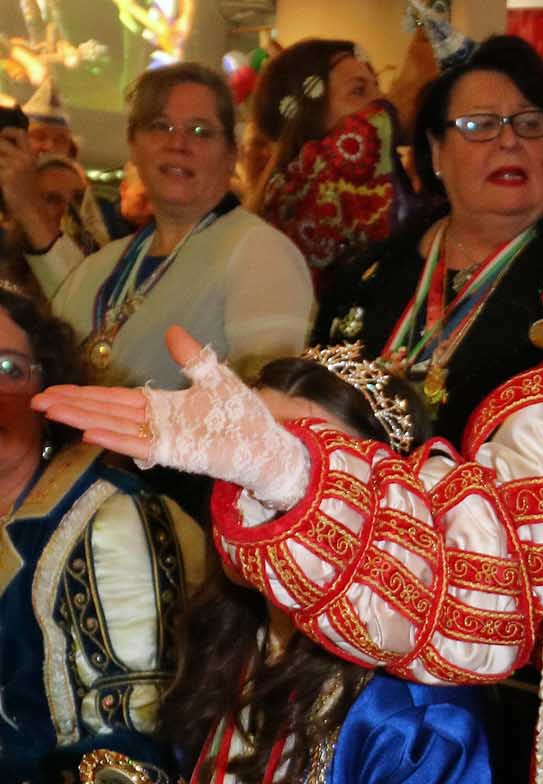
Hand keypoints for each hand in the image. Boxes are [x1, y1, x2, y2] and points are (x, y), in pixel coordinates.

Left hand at [0, 127, 49, 246]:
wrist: (32, 210)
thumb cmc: (27, 191)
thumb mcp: (27, 170)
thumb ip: (17, 157)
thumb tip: (1, 144)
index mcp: (30, 156)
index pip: (19, 134)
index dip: (7, 132)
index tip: (1, 137)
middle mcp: (23, 159)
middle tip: (0, 161)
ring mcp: (14, 168)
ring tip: (3, 173)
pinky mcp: (6, 177)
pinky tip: (2, 181)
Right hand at [33, 326, 311, 506]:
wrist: (265, 443)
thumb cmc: (241, 415)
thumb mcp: (213, 377)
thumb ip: (190, 357)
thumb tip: (172, 329)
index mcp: (159, 405)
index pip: (113, 399)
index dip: (84, 394)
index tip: (55, 391)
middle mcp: (154, 423)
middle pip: (104, 411)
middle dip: (71, 406)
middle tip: (37, 401)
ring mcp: (162, 439)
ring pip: (113, 427)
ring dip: (82, 420)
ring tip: (51, 412)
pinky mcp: (175, 453)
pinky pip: (138, 445)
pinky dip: (114, 439)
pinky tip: (89, 434)